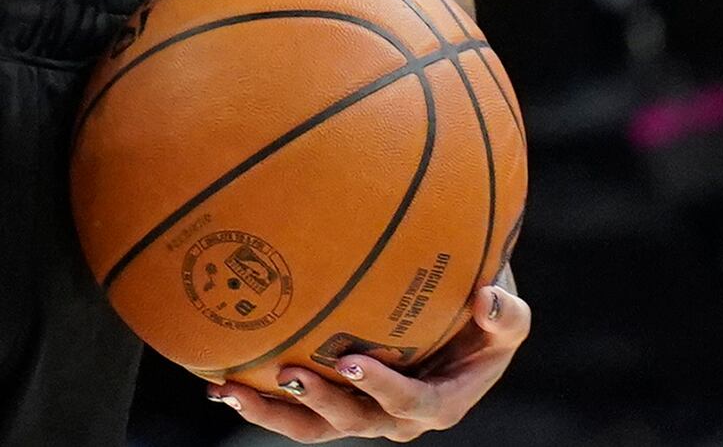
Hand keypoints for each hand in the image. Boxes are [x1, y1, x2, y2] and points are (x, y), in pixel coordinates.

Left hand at [208, 280, 529, 436]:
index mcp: (437, 404)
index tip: (352, 360)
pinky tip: (215, 375)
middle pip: (349, 420)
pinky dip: (255, 393)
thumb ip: (506, 314)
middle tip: (287, 372)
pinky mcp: (330, 399)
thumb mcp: (507, 318)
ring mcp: (357, 411)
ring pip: (309, 424)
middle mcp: (392, 417)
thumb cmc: (484, 316)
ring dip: (268, 410)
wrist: (456, 319)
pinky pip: (290, 405)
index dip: (380, 389)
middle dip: (316, 402)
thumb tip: (486, 298)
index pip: (408, 404)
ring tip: (229, 387)